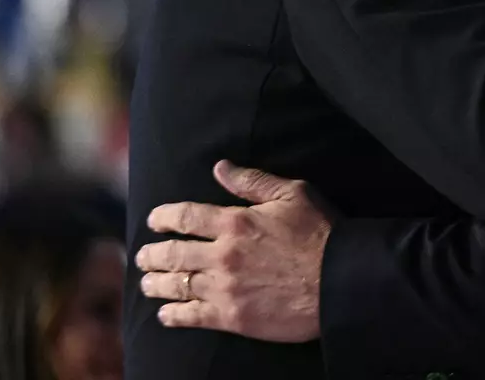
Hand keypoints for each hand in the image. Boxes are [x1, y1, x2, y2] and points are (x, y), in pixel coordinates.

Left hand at [136, 160, 330, 342]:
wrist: (341, 280)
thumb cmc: (321, 233)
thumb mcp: (293, 194)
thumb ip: (253, 182)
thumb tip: (220, 167)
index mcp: (235, 222)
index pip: (185, 216)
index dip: (164, 217)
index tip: (154, 220)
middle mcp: (223, 255)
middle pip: (172, 254)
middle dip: (152, 254)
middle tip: (143, 256)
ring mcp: (224, 288)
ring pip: (176, 286)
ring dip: (156, 284)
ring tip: (148, 283)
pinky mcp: (232, 317)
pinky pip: (191, 317)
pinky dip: (172, 315)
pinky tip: (165, 314)